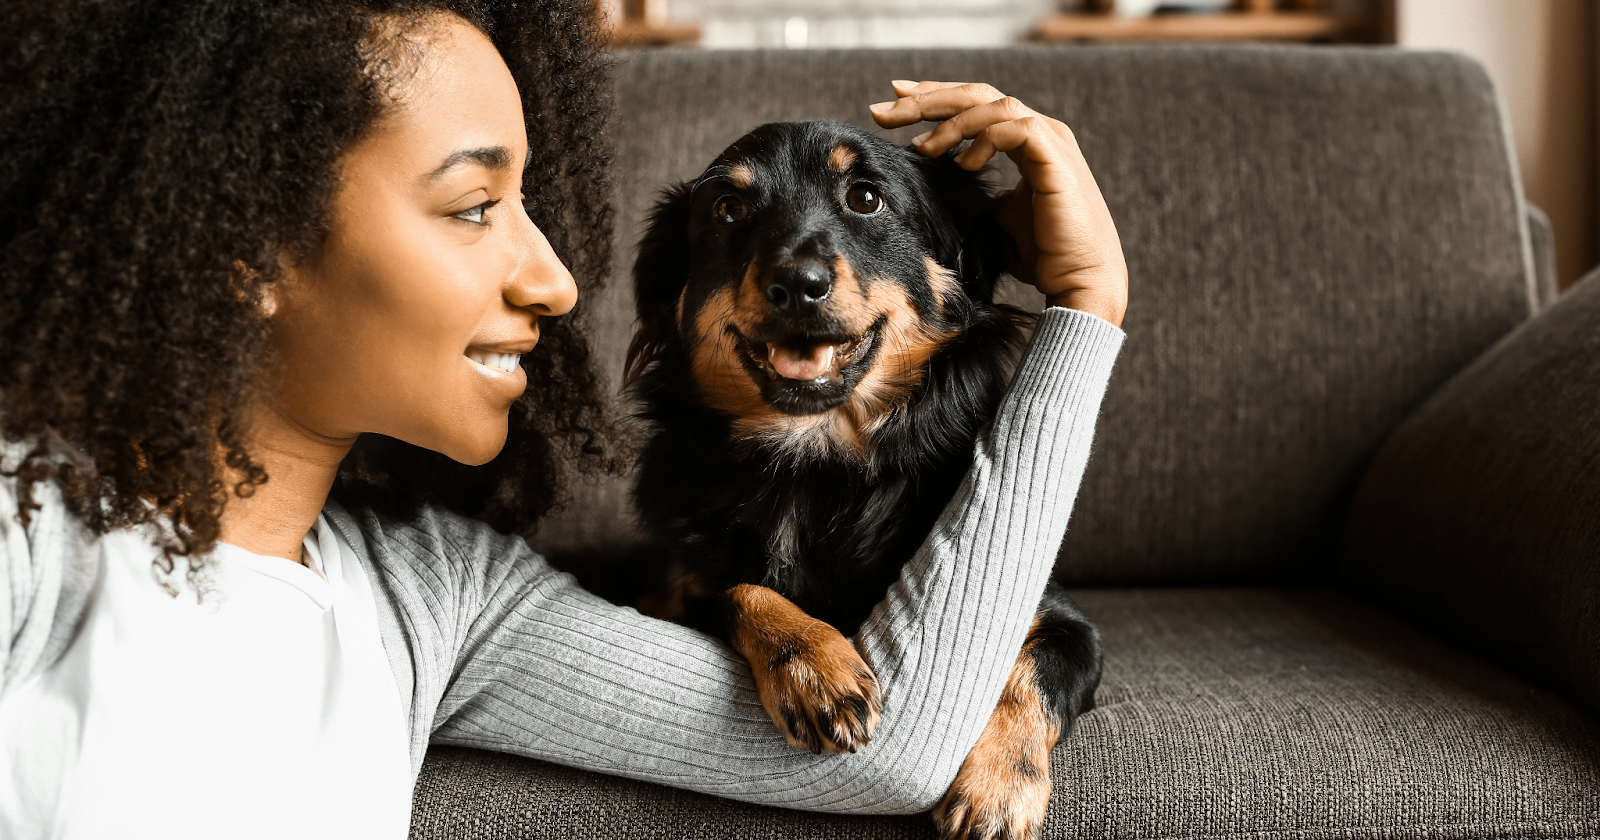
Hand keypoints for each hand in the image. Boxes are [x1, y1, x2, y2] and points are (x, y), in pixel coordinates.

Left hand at [869, 80, 1127, 327]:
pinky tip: (963, 163)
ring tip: (921, 147)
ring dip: (950, 122)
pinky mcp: (1055, 157)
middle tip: (883, 109)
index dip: (934, 99)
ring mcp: (1051, 140)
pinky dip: (984, 139)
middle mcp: (1040, 131)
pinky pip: (1014, 128)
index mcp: (1025, 140)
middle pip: (977, 95)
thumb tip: (930, 184)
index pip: (975, 105)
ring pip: (993, 105)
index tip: (892, 104)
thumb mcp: (993, 217)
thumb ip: (969, 191)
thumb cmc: (1041, 254)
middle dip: (927, 99)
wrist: (1078, 280)